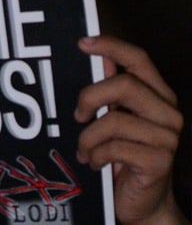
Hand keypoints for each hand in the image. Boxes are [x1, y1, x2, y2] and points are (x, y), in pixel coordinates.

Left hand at [75, 35, 188, 223]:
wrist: (143, 203)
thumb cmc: (125, 157)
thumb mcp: (115, 120)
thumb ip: (110, 91)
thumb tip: (97, 58)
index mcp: (158, 96)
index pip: (139, 59)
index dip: (112, 46)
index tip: (82, 43)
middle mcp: (168, 113)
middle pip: (125, 85)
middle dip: (90, 97)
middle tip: (77, 115)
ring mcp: (167, 138)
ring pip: (115, 120)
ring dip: (88, 137)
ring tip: (84, 150)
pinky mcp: (159, 161)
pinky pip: (114, 148)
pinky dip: (95, 155)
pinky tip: (94, 163)